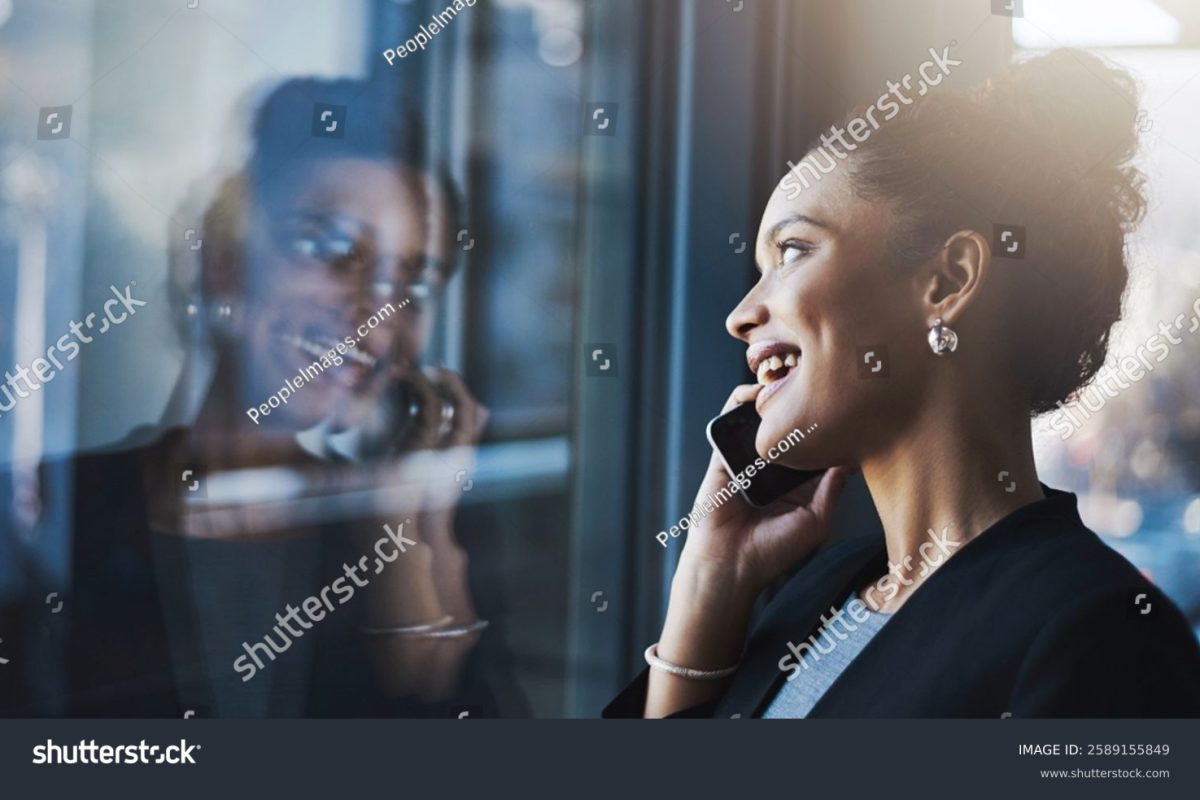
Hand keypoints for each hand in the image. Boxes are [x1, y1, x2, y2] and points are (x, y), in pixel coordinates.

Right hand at [677, 383, 852, 595]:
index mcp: (799, 482)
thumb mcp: (816, 520)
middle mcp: (774, 466)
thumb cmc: (772, 552)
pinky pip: (729, 422)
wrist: (729, 566)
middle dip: (801, 401)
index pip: (816, 442)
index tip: (844, 399)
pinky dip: (739, 402)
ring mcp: (748, 459)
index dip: (828, 422)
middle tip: (817, 378)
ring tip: (785, 377)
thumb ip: (832, 487)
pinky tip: (756, 393)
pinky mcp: (723, 456)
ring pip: (759, 417)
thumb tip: (853, 455)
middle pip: (789, 424)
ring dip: (769, 395)